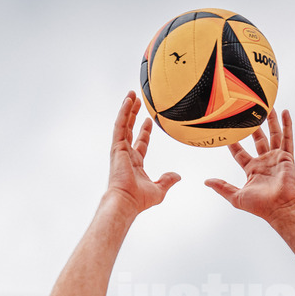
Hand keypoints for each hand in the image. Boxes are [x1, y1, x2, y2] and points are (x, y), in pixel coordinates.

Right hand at [107, 92, 180, 214]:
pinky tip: (128, 101)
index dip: (145, 132)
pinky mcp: (117, 147)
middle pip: (130, 129)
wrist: (126, 201)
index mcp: (135, 163)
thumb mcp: (159, 189)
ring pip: (123, 124)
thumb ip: (167, 180)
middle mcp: (126, 155)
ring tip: (131, 94)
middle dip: (133, 115)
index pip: (140, 143)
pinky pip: (120, 126)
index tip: (149, 121)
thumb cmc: (139, 200)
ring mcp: (120, 150)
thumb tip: (177, 176)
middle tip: (137, 101)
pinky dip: (123, 112)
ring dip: (127, 109)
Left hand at [204, 110, 294, 222]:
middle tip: (248, 113)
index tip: (227, 131)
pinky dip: (287, 125)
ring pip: (273, 135)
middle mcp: (264, 162)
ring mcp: (276, 159)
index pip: (240, 153)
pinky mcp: (287, 157)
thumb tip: (206, 181)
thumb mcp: (236, 197)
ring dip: (270, 121)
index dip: (233, 143)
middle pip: (258, 140)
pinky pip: (287, 138)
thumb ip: (222, 187)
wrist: (280, 208)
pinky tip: (285, 112)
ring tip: (267, 107)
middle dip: (253, 127)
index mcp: (252, 170)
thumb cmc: (260, 207)